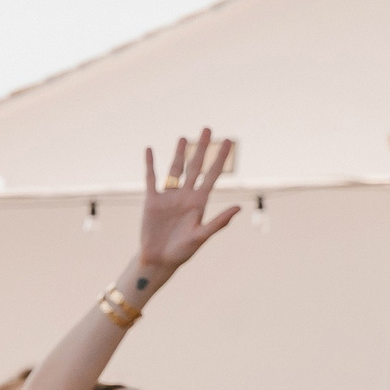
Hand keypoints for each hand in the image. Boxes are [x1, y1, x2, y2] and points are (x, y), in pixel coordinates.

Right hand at [136, 130, 239, 280]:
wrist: (158, 261)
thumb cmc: (182, 252)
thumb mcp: (201, 237)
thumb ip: (218, 221)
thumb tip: (239, 206)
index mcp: (200, 202)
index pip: (213, 174)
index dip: (220, 157)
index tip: (229, 140)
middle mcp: (186, 196)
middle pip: (195, 166)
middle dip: (202, 148)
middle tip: (207, 129)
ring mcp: (169, 197)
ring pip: (175, 169)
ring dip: (179, 153)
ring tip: (183, 137)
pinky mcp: (152, 201)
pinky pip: (151, 178)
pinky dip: (150, 164)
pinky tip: (150, 150)